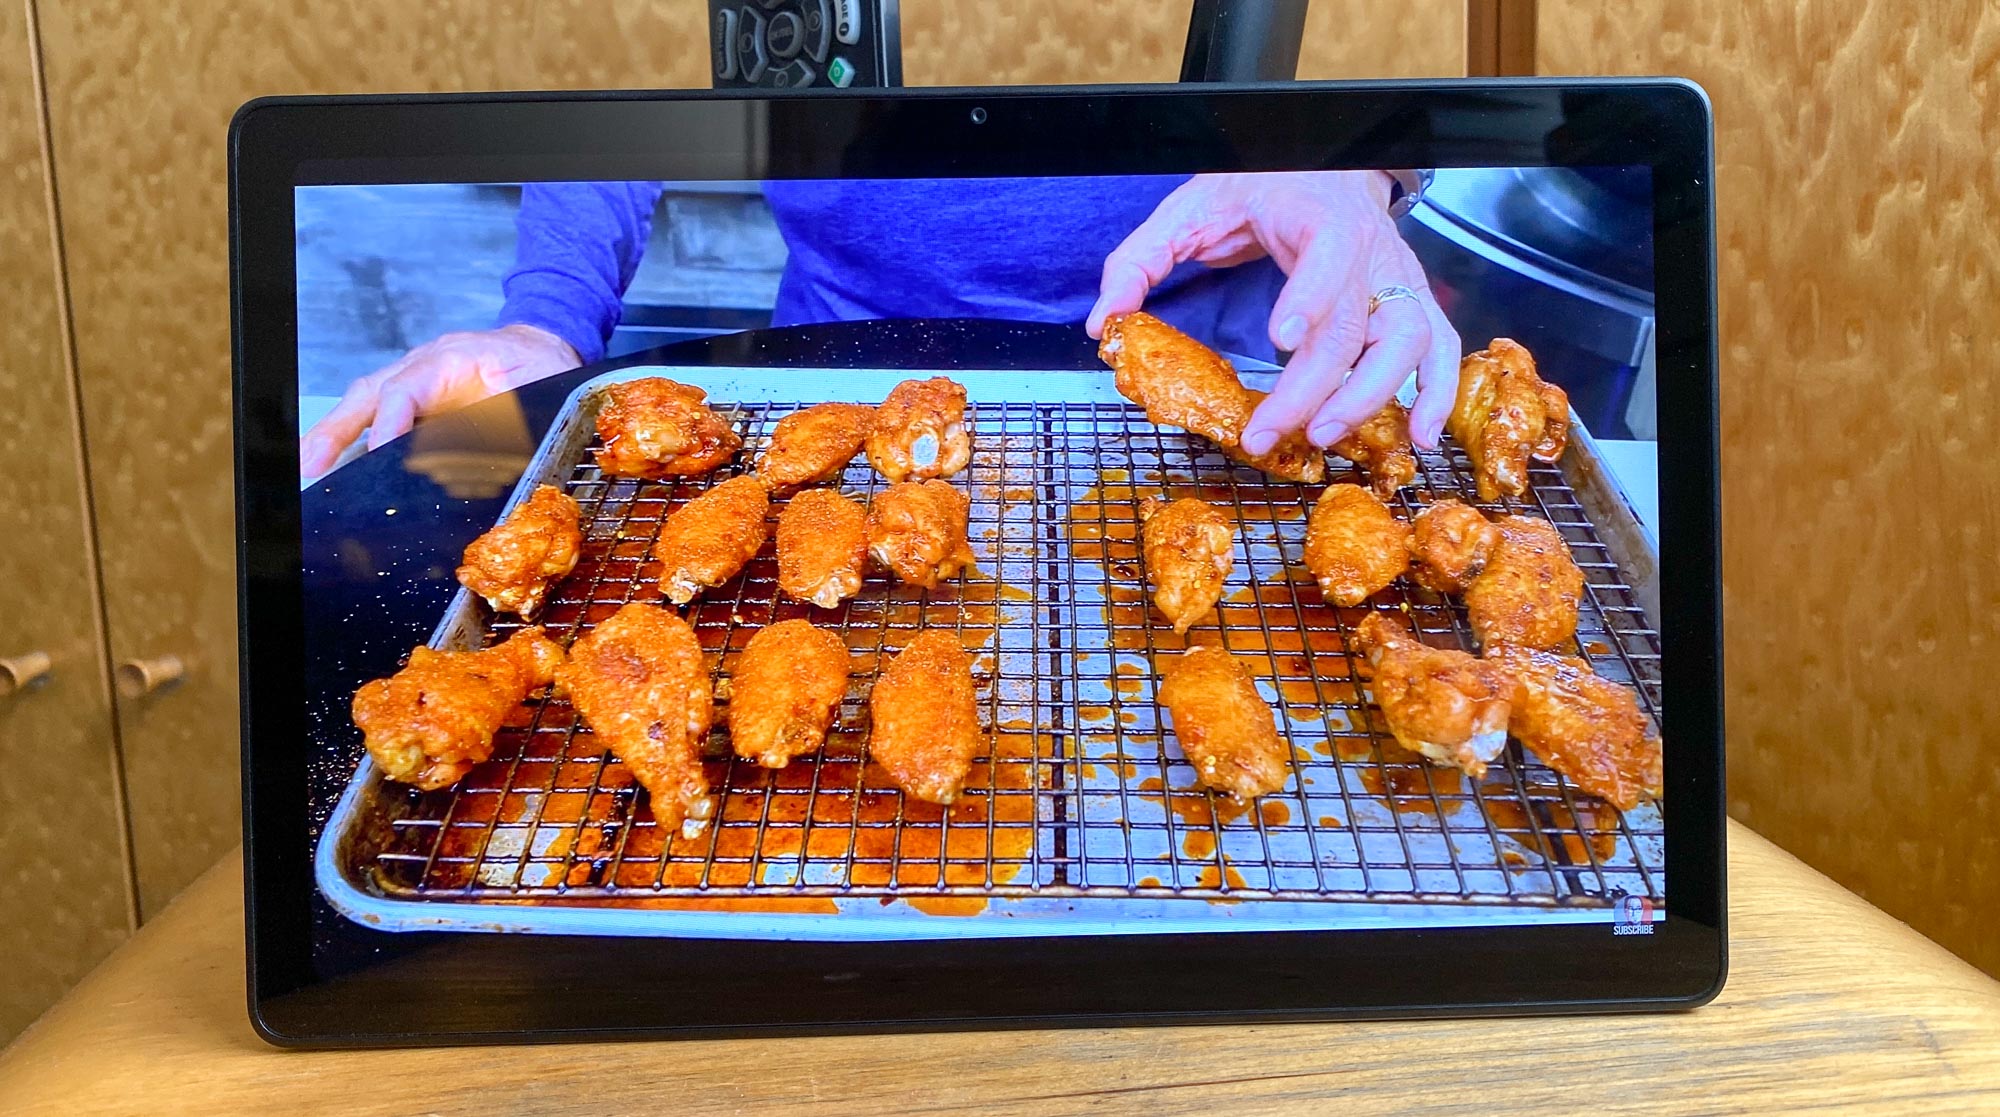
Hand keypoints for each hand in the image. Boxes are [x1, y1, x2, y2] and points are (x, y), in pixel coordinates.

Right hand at [300, 324, 580, 476]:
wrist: (542, 346)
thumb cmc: (543, 367)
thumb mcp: (540, 386)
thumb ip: (513, 415)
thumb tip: (492, 451)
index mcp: (452, 359)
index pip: (407, 389)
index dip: (390, 422)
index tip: (379, 454)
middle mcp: (423, 366)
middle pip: (370, 393)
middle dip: (337, 430)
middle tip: (313, 465)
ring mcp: (415, 379)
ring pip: (365, 401)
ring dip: (333, 434)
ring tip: (309, 466)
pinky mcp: (415, 397)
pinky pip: (376, 412)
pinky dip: (352, 436)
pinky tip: (334, 463)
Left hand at [1086, 171, 1459, 451]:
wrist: (1320, 161)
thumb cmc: (1259, 185)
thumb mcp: (1190, 207)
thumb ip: (1140, 260)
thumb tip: (1106, 321)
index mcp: (1318, 216)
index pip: (1326, 256)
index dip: (1310, 298)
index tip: (1283, 337)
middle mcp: (1368, 248)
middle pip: (1354, 325)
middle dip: (1314, 387)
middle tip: (1270, 430)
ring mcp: (1395, 277)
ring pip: (1407, 341)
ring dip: (1373, 396)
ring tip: (1327, 436)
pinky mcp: (1409, 301)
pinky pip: (1439, 348)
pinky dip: (1437, 391)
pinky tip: (1420, 434)